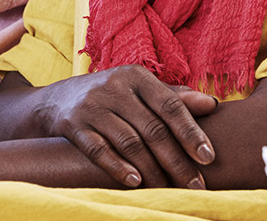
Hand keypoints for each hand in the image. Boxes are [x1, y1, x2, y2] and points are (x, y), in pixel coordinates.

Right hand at [30, 65, 217, 188]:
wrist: (55, 100)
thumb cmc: (110, 95)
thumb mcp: (139, 89)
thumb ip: (174, 97)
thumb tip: (211, 104)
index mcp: (136, 76)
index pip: (171, 105)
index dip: (191, 132)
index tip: (208, 157)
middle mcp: (115, 88)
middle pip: (153, 128)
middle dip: (177, 160)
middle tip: (195, 184)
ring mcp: (92, 106)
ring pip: (129, 142)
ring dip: (152, 170)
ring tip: (168, 189)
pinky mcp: (73, 125)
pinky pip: (98, 150)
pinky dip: (118, 168)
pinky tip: (135, 182)